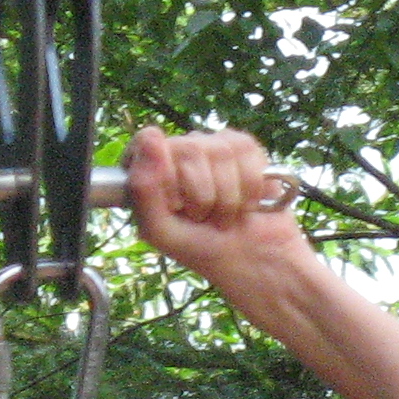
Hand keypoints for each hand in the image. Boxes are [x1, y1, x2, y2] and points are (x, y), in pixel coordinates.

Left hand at [126, 126, 314, 300]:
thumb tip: (150, 136)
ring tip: (226, 214)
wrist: (255, 262)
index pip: (147, 143)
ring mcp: (213, 147)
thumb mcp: (161, 231)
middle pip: (188, 148)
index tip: (176, 207)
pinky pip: (247, 153)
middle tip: (204, 217)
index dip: (166, 178)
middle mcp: (181, 152)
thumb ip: (143, 188)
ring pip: (220, 151)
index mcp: (152, 168)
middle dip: (202, 194)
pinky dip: (250, 188)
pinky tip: (246, 203)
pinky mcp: (245, 149)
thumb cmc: (204, 249)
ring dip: (228, 197)